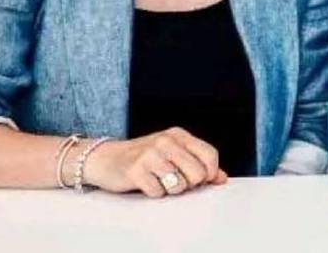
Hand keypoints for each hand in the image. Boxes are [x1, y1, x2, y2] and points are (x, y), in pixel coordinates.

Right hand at [79, 127, 227, 196]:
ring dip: (171, 190)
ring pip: (179, 185)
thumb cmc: (144, 157)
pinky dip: (154, 193)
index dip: (211, 172)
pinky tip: (146, 183)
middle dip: (190, 184)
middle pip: (197, 172)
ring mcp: (150, 154)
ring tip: (161, 181)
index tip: (203, 180)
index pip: (209, 154)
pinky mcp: (135, 170)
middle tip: (178, 181)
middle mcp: (166, 141)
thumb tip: (221, 178)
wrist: (106, 158)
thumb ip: (197, 163)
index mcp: (179, 135)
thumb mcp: (173, 153)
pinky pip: (157, 192)